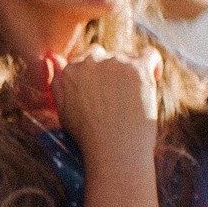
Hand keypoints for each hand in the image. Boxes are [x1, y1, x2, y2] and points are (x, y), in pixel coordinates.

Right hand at [53, 45, 161, 165]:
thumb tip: (53, 59)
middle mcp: (91, 62)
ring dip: (131, 73)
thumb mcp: (63, 112)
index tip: (105, 93)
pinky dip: (153, 64)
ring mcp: (115, 63)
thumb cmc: (89, 138)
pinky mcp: (138, 69)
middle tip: (119, 98)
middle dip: (112, 72)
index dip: (97, 76)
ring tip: (134, 100)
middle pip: (105, 56)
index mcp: (71, 71)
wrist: (114, 152)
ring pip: (127, 57)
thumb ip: (57, 84)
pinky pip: (150, 55)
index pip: (86, 59)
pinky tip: (154, 77)